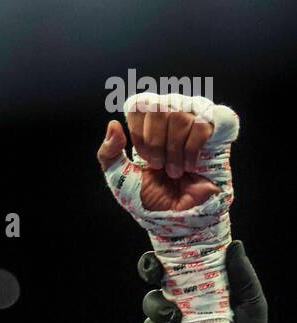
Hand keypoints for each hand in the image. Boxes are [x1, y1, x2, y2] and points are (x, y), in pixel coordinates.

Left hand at [98, 114, 214, 211]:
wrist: (178, 218)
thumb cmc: (150, 198)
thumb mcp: (120, 179)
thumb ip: (108, 154)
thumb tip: (113, 124)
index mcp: (147, 123)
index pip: (139, 104)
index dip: (139, 134)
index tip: (145, 158)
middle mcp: (171, 114)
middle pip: (158, 107)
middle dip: (155, 144)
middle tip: (160, 166)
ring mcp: (194, 119)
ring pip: (179, 115)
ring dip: (173, 152)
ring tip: (175, 171)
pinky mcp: (214, 130)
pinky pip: (200, 125)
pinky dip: (191, 152)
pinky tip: (190, 167)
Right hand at [137, 242, 276, 322]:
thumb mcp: (252, 304)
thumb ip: (242, 275)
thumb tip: (232, 245)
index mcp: (201, 286)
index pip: (179, 262)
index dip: (167, 253)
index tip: (166, 250)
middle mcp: (182, 301)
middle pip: (155, 277)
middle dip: (150, 269)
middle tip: (157, 275)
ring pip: (150, 304)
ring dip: (157, 305)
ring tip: (174, 316)